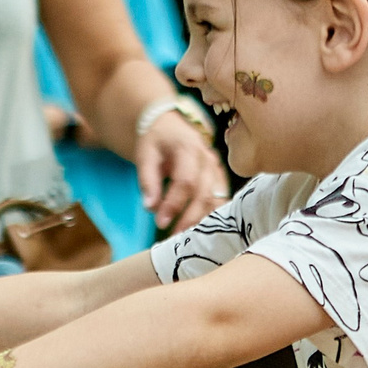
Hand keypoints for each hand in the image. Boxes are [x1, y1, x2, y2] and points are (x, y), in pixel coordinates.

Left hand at [135, 109, 227, 231]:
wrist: (172, 127)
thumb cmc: (157, 141)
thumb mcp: (145, 154)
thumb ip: (148, 180)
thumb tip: (151, 208)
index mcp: (189, 149)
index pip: (185, 181)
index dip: (174, 203)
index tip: (160, 222)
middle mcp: (208, 159)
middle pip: (205, 193)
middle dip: (190, 218)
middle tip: (174, 237)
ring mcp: (217, 169)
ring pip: (218, 200)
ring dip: (204, 221)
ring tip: (189, 240)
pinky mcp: (220, 179)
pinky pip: (221, 200)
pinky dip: (213, 217)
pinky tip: (202, 232)